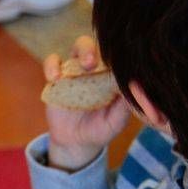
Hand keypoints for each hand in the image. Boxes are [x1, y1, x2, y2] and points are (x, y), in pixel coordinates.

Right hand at [43, 36, 130, 171]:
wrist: (76, 143)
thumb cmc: (102, 129)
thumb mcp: (117, 121)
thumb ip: (125, 104)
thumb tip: (135, 85)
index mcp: (111, 76)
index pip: (116, 57)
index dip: (117, 54)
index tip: (118, 63)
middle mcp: (96, 69)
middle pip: (98, 45)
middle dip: (96, 49)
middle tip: (94, 63)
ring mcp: (76, 71)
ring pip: (77, 48)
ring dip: (80, 51)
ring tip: (83, 66)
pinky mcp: (57, 78)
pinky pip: (52, 63)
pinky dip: (52, 66)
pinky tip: (55, 77)